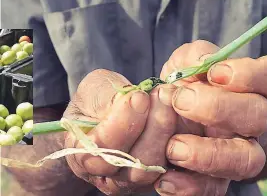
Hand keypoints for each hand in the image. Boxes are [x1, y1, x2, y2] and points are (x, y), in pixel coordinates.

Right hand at [63, 69, 177, 194]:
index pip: (99, 151)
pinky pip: (173, 165)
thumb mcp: (93, 90)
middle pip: (133, 166)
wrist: (109, 114)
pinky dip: (179, 138)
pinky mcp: (159, 174)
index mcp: (81, 155)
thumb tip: (134, 99)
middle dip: (152, 128)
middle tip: (162, 95)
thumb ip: (105, 96)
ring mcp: (134, 180)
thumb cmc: (96, 102)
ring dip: (166, 131)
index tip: (138, 97)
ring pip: (155, 166)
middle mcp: (107, 176)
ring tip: (170, 100)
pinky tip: (181, 113)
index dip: (122, 125)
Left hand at [156, 40, 266, 194]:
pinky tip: (165, 178)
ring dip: (210, 154)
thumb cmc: (181, 85)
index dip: (253, 75)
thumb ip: (196, 55)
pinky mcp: (216, 180)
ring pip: (248, 160)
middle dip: (219, 107)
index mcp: (250, 89)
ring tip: (174, 147)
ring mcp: (237, 153)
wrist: (163, 117)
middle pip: (259, 117)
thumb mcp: (184, 63)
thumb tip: (204, 61)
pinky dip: (190, 187)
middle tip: (180, 100)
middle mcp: (250, 123)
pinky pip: (215, 190)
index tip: (215, 72)